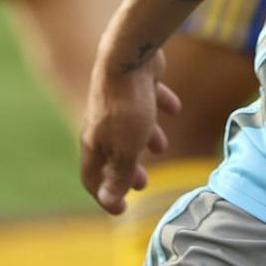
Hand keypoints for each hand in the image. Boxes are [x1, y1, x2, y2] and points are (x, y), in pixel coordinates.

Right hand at [79, 47, 183, 214]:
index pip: (92, 178)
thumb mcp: (126, 149)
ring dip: (145, 140)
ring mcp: (118, 102)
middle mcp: (102, 123)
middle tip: (144, 184)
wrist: (131, 56)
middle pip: (112, 153)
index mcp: (94, 142)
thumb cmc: (127, 107)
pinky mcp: (136, 83)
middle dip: (128, 171)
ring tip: (161, 146)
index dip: (105, 196)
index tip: (122, 209)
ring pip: (130, 127)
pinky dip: (159, 105)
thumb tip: (109, 202)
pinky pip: (147, 99)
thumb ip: (119, 175)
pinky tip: (174, 108)